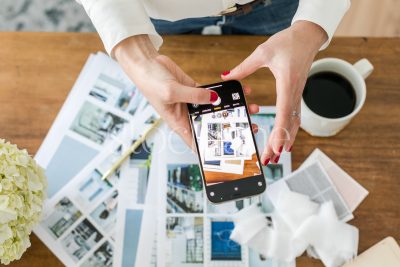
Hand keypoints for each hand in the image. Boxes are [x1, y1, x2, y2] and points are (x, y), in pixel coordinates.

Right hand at [114, 35, 258, 148]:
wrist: (146, 63)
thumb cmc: (151, 83)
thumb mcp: (172, 92)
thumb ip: (195, 96)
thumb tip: (215, 98)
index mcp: (179, 123)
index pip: (197, 142)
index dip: (211, 150)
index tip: (229, 154)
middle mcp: (188, 115)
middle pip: (212, 125)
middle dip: (230, 127)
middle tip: (249, 127)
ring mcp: (193, 102)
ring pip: (216, 109)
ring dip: (232, 108)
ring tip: (250, 107)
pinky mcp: (195, 89)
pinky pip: (214, 93)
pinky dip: (226, 92)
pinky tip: (240, 90)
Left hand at [221, 21, 326, 164]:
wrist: (307, 37)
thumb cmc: (288, 42)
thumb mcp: (263, 52)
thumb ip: (244, 67)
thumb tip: (226, 76)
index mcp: (287, 83)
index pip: (283, 112)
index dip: (280, 131)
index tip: (276, 147)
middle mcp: (294, 92)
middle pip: (289, 124)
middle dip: (280, 143)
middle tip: (270, 159)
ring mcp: (297, 95)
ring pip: (293, 123)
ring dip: (285, 140)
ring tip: (276, 156)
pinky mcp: (296, 95)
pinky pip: (294, 117)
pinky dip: (290, 131)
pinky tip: (284, 141)